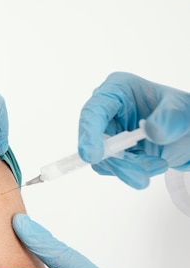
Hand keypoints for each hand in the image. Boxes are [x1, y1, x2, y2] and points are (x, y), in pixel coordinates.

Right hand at [79, 72, 189, 188]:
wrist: (188, 131)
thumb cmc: (183, 113)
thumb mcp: (184, 110)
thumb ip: (170, 118)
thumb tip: (150, 130)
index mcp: (117, 90)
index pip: (94, 110)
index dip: (89, 132)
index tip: (93, 155)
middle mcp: (107, 110)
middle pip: (95, 139)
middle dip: (117, 160)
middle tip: (140, 177)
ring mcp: (109, 130)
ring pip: (103, 157)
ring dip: (129, 168)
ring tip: (159, 164)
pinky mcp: (114, 149)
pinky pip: (113, 167)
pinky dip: (133, 171)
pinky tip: (154, 163)